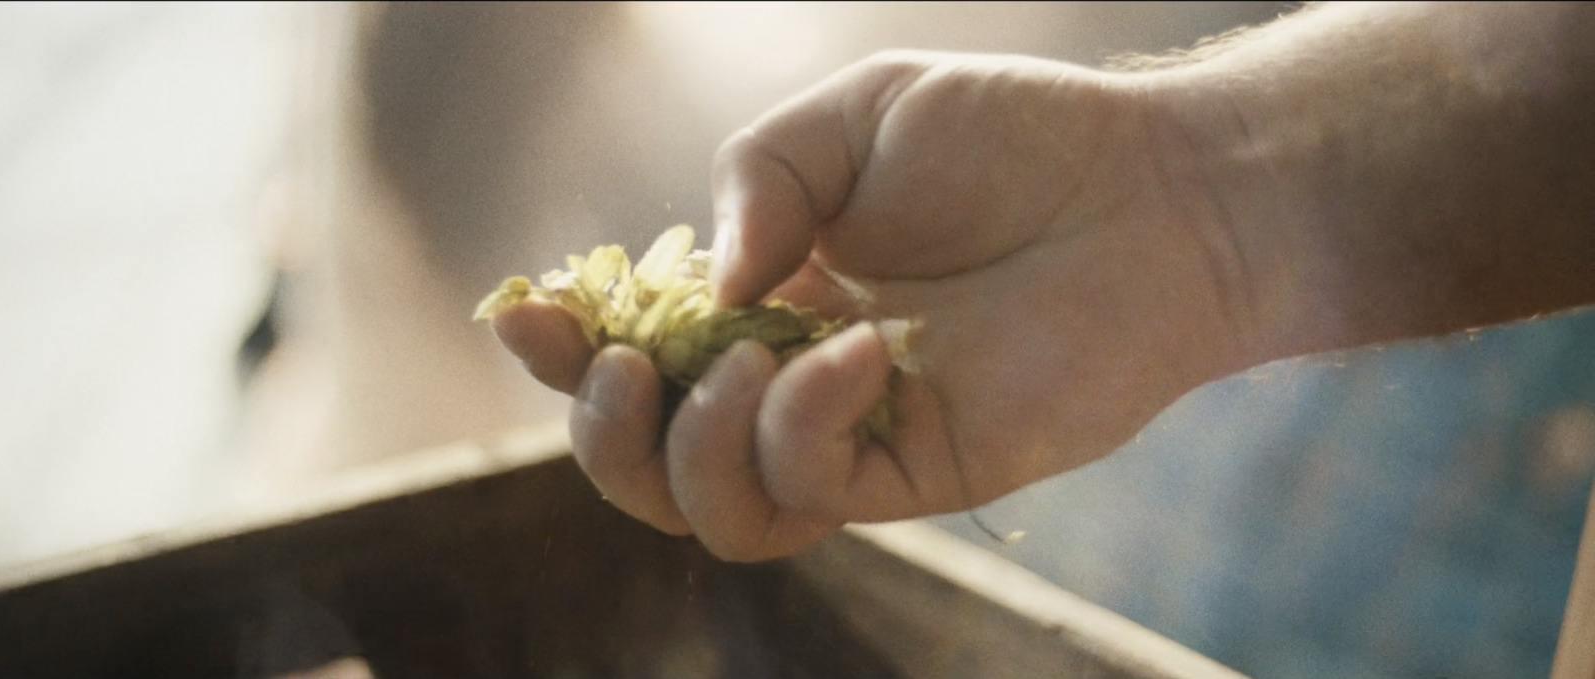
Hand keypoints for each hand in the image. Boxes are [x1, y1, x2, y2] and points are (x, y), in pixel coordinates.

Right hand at [493, 50, 1248, 559]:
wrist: (1152, 190)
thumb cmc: (1010, 139)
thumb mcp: (853, 116)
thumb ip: (756, 180)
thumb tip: (708, 292)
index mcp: (760, 295)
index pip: (633, 350)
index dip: (563, 348)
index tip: (523, 315)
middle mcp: (789, 377)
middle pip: (648, 462)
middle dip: (602, 429)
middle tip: (625, 365)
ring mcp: (851, 433)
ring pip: (714, 509)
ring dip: (693, 446)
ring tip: (755, 360)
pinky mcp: (916, 473)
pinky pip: (814, 489)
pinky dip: (803, 426)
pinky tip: (859, 348)